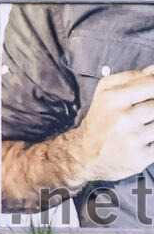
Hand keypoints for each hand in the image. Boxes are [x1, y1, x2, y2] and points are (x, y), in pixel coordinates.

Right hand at [72, 65, 153, 182]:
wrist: (86, 153)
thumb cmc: (103, 118)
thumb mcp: (107, 92)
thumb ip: (134, 77)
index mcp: (112, 96)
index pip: (152, 83)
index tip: (151, 96)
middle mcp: (121, 116)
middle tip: (146, 112)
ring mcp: (131, 137)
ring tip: (145, 123)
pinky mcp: (140, 156)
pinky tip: (147, 136)